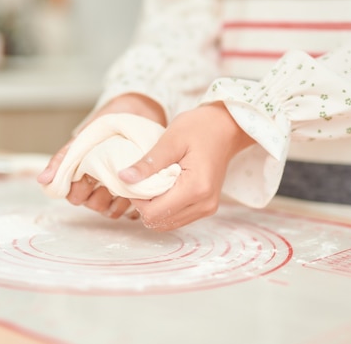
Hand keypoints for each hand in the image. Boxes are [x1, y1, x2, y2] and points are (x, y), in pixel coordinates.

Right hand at [37, 93, 165, 217]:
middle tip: (105, 176)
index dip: (78, 190)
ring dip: (115, 198)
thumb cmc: (104, 128)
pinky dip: (132, 200)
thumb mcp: (82, 140)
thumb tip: (42, 180)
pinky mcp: (135, 194)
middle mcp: (97, 189)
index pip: (73, 197)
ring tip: (122, 179)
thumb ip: (62, 159)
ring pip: (109, 210)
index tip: (86, 174)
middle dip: (97, 194)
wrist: (134, 114)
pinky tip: (135, 185)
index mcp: (81, 178)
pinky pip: (131, 209)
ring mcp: (115, 193)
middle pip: (91, 205)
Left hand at [119, 102, 254, 230]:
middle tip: (142, 180)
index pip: (154, 213)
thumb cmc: (200, 128)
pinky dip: (165, 207)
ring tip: (153, 182)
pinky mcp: (206, 207)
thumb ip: (148, 163)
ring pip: (167, 223)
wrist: (226, 128)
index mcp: (196, 188)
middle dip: (144, 205)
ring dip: (154, 207)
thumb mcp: (171, 140)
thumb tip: (124, 179)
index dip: (137, 199)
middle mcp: (204, 204)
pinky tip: (163, 188)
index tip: (136, 179)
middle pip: (159, 222)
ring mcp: (207, 208)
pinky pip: (177, 217)